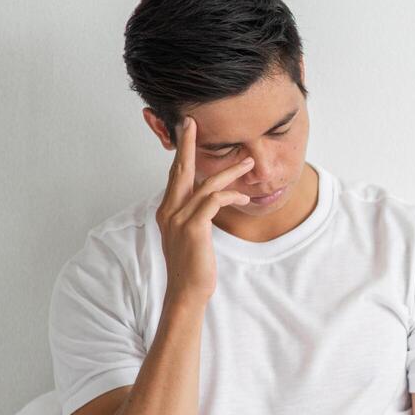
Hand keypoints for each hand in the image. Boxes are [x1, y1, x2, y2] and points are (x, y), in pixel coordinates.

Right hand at [156, 115, 253, 305]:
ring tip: (248, 162)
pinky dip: (230, 196)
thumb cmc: (192, 264)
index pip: (174, 174)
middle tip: (193, 123)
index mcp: (167, 210)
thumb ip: (193, 214)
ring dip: (229, 171)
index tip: (186, 131)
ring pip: (204, 184)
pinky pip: (213, 201)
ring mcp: (180, 219)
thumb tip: (206, 201)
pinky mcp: (194, 228)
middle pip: (179, 169)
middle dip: (187, 144)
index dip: (181, 152)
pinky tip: (244, 197)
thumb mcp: (189, 234)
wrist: (186, 291)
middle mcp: (169, 210)